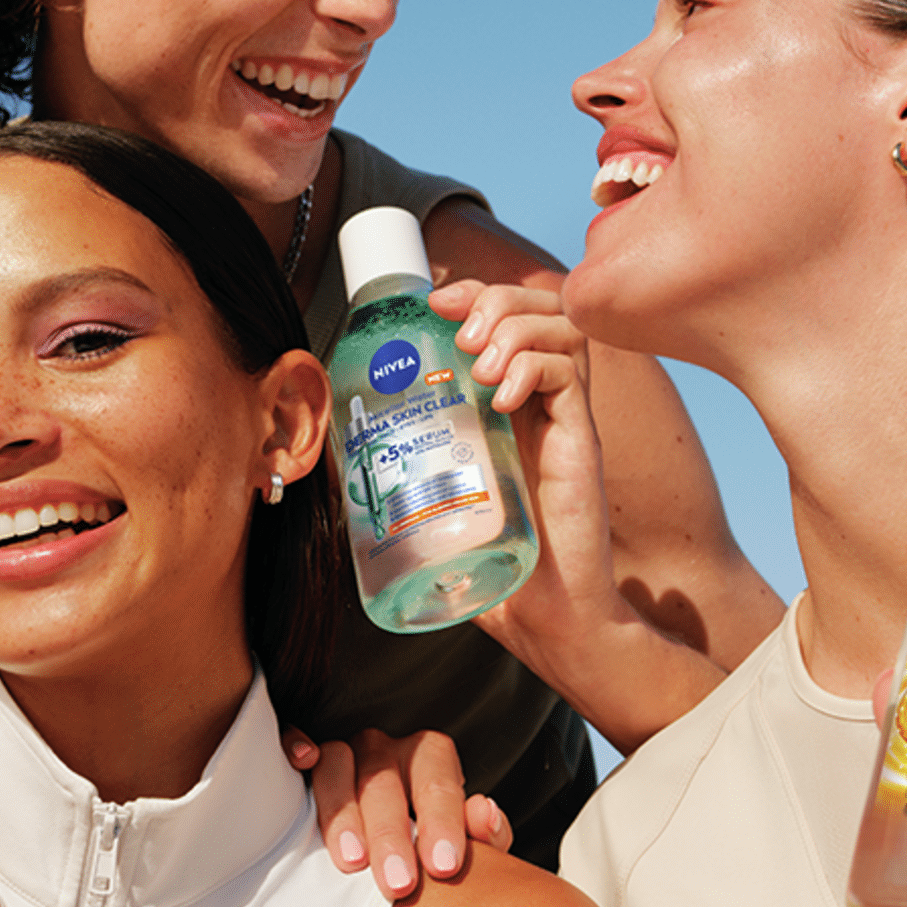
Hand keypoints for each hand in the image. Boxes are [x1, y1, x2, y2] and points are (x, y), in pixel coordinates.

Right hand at [283, 722, 506, 895]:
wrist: (387, 852)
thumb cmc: (425, 850)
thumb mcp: (458, 848)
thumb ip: (482, 837)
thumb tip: (484, 813)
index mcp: (428, 760)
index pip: (437, 779)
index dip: (442, 820)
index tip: (444, 867)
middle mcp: (384, 750)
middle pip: (384, 779)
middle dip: (391, 834)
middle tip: (399, 885)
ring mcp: (341, 751)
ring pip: (338, 763)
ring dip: (343, 811)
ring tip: (351, 862)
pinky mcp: (303, 758)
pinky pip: (293, 738)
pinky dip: (296, 744)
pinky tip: (303, 761)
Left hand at [427, 279, 721, 753]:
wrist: (547, 615)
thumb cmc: (490, 565)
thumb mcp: (430, 507)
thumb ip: (391, 476)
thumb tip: (322, 459)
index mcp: (505, 403)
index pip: (503, 316)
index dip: (471, 292)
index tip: (432, 302)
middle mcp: (541, 400)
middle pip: (535, 304)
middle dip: (492, 298)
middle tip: (458, 330)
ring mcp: (565, 417)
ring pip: (559, 326)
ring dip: (512, 327)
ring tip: (478, 366)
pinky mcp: (584, 440)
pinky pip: (572, 373)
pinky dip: (534, 368)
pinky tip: (502, 400)